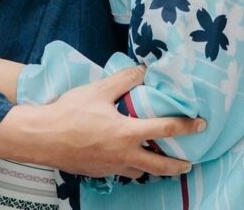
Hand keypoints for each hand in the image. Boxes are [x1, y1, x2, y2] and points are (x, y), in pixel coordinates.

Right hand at [0, 65, 204, 178]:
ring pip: (139, 172)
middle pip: (159, 165)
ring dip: (153, 168)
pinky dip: (130, 168)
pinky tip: (126, 160)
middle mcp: (124, 155)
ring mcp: (111, 167)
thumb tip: (143, 70)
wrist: (43, 137)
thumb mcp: (99, 90)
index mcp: (127, 133)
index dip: (186, 126)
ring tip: (158, 163)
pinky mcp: (98, 172)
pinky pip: (121, 172)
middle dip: (177, 165)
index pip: (165, 130)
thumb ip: (124, 80)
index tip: (201, 124)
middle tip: (189, 163)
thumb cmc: (70, 111)